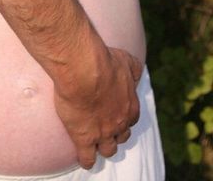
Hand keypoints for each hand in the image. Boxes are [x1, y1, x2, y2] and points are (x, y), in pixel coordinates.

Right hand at [53, 46, 142, 168]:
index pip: (131, 119)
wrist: (84, 69)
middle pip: (121, 137)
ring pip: (108, 150)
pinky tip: (84, 159)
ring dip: (103, 147)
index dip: (123, 117)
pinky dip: (87, 160)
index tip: (116, 114)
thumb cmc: (104, 62)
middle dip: (115, 134)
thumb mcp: (126, 61)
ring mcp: (103, 133)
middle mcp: (119, 123)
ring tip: (96, 145)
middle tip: (106, 129)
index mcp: (129, 106)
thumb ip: (133, 69)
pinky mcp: (84, 138)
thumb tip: (137, 72)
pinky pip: (88, 157)